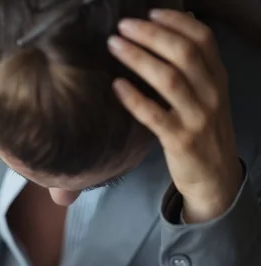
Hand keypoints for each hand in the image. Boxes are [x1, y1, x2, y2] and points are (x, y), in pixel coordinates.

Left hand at [108, 10, 243, 222]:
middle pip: (183, 53)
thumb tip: (165, 39)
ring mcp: (197, 118)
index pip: (202, 38)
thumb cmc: (205, 135)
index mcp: (218, 79)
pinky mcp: (180, 141)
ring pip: (169, 79)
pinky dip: (134, 98)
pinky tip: (116, 86)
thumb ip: (194, 73)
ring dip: (139, 58)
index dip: (175, 21)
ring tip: (115, 46)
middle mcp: (211, 94)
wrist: (215, 179)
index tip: (149, 12)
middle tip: (123, 26)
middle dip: (150, 34)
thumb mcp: (209, 100)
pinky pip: (154, 115)